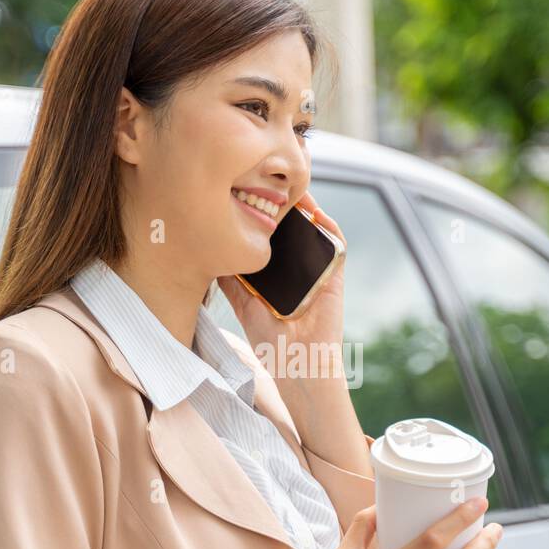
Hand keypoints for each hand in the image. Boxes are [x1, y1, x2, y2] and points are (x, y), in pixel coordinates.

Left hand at [216, 191, 347, 383]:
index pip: (272, 239)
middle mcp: (298, 269)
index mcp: (277, 275)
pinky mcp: (334, 276)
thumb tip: (211, 252)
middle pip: (293, 229)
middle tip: (266, 181)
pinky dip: (328, 224)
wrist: (299, 366)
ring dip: (306, 207)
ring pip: (315, 230)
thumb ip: (233, 281)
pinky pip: (336, 244)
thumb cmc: (272, 344)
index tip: (246, 195)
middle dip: (283, 204)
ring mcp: (318, 271)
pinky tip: (312, 211)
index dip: (263, 216)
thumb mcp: (244, 306)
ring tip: (289, 187)